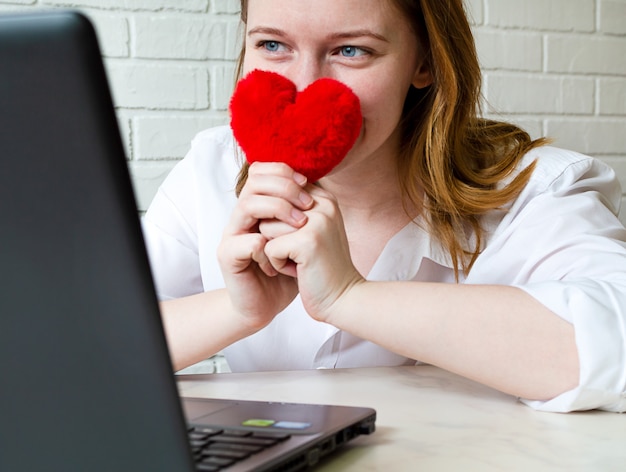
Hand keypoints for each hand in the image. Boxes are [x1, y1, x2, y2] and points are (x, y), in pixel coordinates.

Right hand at [217, 162, 313, 328]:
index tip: (308, 184)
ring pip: (248, 205)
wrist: (270, 305)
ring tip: (301, 226)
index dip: (284, 172)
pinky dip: (269, 248)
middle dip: (285, 188)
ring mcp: (232, 235)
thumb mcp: (302, 235)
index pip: (261, 172)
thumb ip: (303, 209)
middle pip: (254, 182)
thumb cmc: (288, 269)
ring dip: (279, 211)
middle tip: (309, 204)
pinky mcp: (228, 257)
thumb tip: (318, 181)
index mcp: (256, 207)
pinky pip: (246, 242)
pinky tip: (281, 262)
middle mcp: (240, 217)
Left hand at [262, 185, 364, 323]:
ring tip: (301, 262)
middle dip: (276, 238)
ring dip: (276, 251)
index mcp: (324, 199)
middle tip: (301, 255)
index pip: (278, 196)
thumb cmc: (323, 269)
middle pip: (270, 212)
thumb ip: (294, 210)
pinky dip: (278, 265)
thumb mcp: (313, 231)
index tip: (300, 243)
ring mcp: (317, 222)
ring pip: (266, 227)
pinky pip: (269, 248)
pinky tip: (300, 271)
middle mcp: (323, 205)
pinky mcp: (307, 242)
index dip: (278, 224)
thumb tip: (262, 196)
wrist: (344, 300)